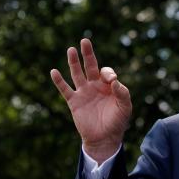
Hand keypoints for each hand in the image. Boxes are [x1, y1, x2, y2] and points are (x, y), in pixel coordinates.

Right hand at [50, 38, 131, 162]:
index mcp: (108, 86)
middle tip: (85, 40)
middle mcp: (95, 86)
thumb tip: (114, 80)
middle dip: (88, 54)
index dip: (108, 73)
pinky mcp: (74, 102)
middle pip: (91, 66)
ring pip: (77, 74)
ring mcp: (84, 93)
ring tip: (71, 49)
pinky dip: (59, 81)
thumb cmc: (117, 122)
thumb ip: (122, 93)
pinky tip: (54, 71)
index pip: (106, 72)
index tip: (111, 80)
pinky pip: (65, 89)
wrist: (104, 138)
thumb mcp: (125, 107)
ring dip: (74, 62)